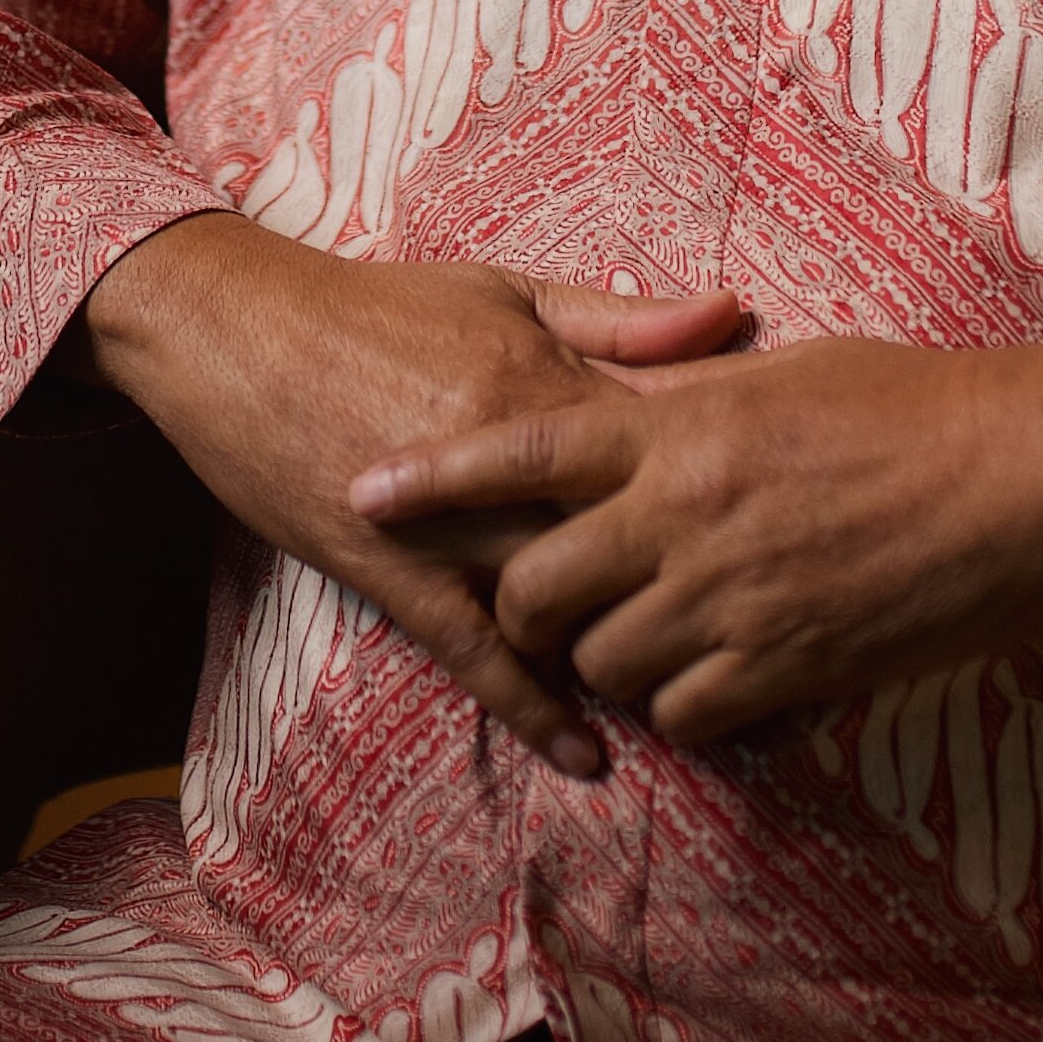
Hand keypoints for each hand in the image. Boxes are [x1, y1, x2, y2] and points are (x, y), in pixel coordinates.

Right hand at [73, 212, 745, 776]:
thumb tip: (733, 314)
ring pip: (563, 604)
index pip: (668, 445)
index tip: (807, 521)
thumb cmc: (373, 304)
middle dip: (702, 586)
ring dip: (629, 654)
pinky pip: (473, 652)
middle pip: (630, 537)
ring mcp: (448, 525)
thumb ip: (619, 319)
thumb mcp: (504, 289)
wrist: (235, 328)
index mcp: (544, 382)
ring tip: (706, 704)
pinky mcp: (390, 570)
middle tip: (780, 632)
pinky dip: (532, 706)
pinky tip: (587, 752)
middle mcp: (507, 463)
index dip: (740, 486)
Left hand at [347, 332, 1042, 747]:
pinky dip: (684, 702)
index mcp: (677, 426)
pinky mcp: (791, 666)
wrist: (1026, 468)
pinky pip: (687, 713)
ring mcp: (736, 598)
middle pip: (539, 588)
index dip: (433, 478)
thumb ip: (683, 394)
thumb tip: (620, 401)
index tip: (367, 494)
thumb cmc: (911, 399)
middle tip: (544, 603)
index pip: (519, 450)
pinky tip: (716, 674)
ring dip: (609, 658)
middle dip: (525, 607)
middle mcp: (686, 514)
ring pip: (606, 663)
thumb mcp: (776, 374)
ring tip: (646, 632)